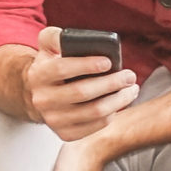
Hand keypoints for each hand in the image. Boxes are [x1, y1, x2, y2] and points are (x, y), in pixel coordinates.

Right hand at [27, 26, 138, 141]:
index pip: (62, 68)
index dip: (87, 65)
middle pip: (82, 92)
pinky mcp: (65, 134)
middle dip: (111, 83)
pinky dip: (112, 114)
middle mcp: (42, 100)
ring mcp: (53, 120)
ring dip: (119, 100)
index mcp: (39, 75)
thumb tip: (76, 37)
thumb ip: (56, 36)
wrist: (42, 95)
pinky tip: (119, 103)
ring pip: (94, 112)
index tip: (109, 61)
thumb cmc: (52, 66)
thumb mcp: (48, 47)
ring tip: (132, 89)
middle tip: (130, 76)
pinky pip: (96, 125)